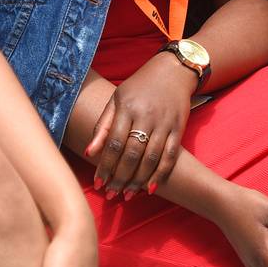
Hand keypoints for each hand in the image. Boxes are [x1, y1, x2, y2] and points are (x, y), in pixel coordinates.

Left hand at [85, 54, 195, 198]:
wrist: (172, 71)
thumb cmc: (138, 86)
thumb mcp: (116, 99)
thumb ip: (103, 126)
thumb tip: (88, 153)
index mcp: (127, 108)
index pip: (114, 143)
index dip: (105, 166)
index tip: (98, 183)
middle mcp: (146, 116)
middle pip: (132, 154)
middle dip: (120, 178)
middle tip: (111, 194)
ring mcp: (164, 123)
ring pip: (151, 159)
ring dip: (138, 181)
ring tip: (127, 195)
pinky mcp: (179, 128)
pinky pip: (170, 156)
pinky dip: (160, 174)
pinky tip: (149, 188)